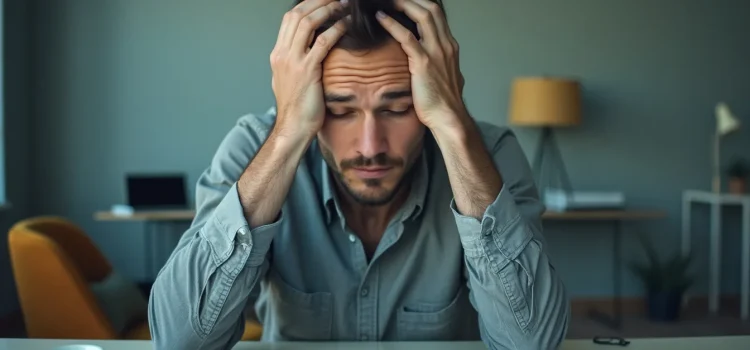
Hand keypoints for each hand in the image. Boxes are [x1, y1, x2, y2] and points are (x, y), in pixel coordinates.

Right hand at [271, 0, 347, 138]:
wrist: (293, 128)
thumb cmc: (297, 107)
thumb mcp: (290, 80)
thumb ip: (296, 62)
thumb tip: (309, 50)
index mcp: (278, 54)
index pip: (289, 18)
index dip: (308, 4)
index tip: (325, 0)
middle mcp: (282, 54)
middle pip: (297, 14)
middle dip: (318, 1)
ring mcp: (292, 61)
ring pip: (307, 22)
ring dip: (328, 9)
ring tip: (344, 5)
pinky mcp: (307, 71)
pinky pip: (322, 42)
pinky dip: (336, 29)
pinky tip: (347, 24)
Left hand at [375, 0, 466, 132]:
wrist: (448, 117)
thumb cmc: (443, 102)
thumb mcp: (445, 76)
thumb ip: (438, 64)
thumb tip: (431, 63)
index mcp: (449, 47)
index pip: (437, 14)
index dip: (420, 4)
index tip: (404, 3)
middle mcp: (445, 45)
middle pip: (431, 8)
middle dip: (412, 0)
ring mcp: (436, 52)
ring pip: (422, 15)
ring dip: (403, 4)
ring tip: (386, 2)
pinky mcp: (424, 63)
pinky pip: (407, 37)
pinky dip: (392, 24)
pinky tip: (380, 18)